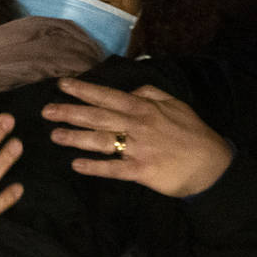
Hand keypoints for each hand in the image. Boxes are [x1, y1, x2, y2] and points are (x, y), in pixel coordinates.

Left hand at [42, 77, 233, 197]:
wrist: (211, 164)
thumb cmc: (192, 132)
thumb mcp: (174, 103)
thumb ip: (150, 94)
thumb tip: (129, 91)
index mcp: (143, 108)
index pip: (107, 96)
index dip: (84, 90)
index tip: (62, 85)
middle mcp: (137, 126)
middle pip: (97, 117)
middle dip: (70, 112)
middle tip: (46, 111)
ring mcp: (138, 149)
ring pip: (101, 141)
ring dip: (76, 138)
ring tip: (55, 136)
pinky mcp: (141, 172)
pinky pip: (113, 169)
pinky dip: (95, 167)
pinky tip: (77, 165)